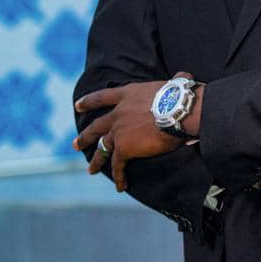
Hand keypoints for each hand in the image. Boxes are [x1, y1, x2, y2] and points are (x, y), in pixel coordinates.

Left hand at [73, 73, 200, 191]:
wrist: (178, 110)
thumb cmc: (180, 96)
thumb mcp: (173, 83)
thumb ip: (175, 80)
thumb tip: (185, 75)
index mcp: (128, 94)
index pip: (103, 97)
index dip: (89, 101)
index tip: (77, 105)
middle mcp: (119, 112)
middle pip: (96, 126)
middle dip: (85, 136)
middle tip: (75, 144)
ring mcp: (118, 130)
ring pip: (102, 148)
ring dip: (96, 160)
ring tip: (91, 169)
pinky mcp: (124, 148)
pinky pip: (117, 165)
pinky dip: (118, 176)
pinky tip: (120, 185)